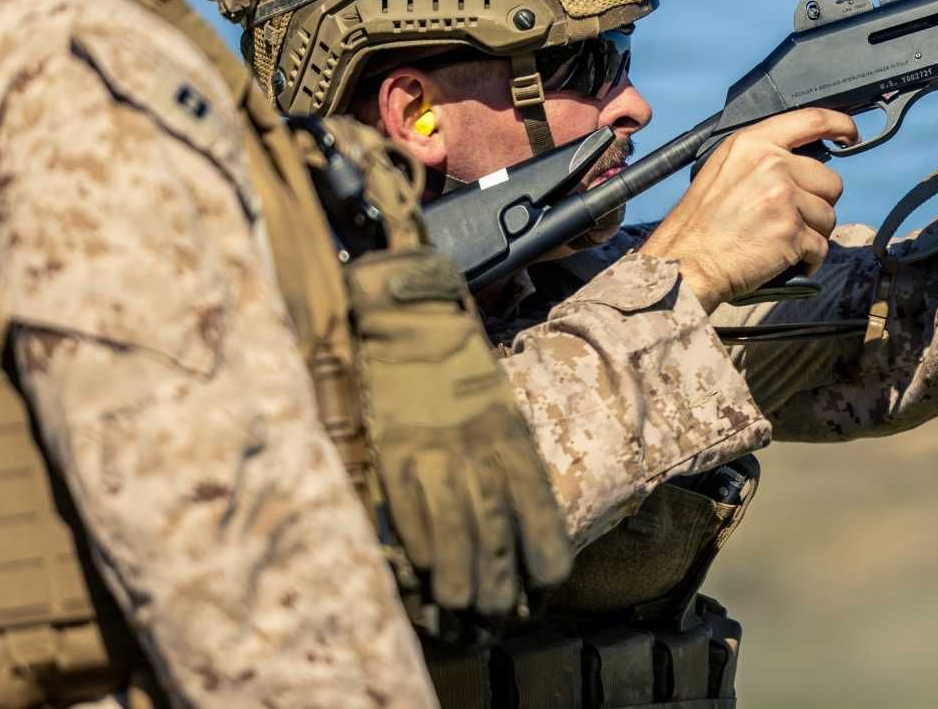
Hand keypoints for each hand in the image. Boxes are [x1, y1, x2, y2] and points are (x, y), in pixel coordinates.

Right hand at [350, 251, 573, 615]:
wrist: (410, 320)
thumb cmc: (457, 372)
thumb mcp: (499, 411)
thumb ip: (507, 465)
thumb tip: (515, 525)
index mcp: (513, 441)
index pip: (542, 517)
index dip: (542, 563)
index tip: (537, 590)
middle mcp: (482, 451)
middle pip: (499, 536)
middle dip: (498, 587)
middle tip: (494, 617)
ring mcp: (437, 454)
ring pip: (457, 534)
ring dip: (458, 580)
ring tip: (457, 610)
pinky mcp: (395, 452)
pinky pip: (411, 511)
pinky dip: (418, 545)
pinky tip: (420, 571)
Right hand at [641, 108, 856, 310]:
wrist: (685, 262)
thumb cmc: (700, 224)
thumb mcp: (723, 170)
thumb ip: (762, 158)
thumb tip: (801, 163)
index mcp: (753, 144)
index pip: (812, 120)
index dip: (840, 124)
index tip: (850, 134)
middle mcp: (771, 164)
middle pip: (830, 180)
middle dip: (817, 204)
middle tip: (789, 220)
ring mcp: (783, 197)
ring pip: (829, 216)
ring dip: (812, 233)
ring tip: (780, 241)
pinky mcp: (791, 232)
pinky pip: (821, 247)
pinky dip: (808, 259)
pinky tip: (784, 261)